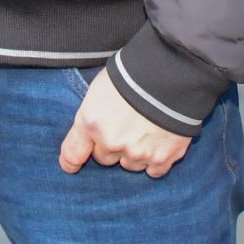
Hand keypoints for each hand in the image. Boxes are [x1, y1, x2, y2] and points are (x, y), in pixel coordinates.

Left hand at [58, 68, 191, 177]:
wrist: (172, 74)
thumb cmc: (133, 72)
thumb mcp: (101, 86)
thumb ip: (94, 113)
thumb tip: (93, 127)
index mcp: (91, 122)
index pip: (72, 154)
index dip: (71, 162)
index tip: (71, 165)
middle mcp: (112, 142)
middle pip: (104, 158)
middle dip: (111, 146)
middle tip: (124, 126)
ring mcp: (137, 153)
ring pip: (129, 165)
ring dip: (134, 152)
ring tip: (145, 130)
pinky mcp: (162, 158)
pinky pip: (153, 171)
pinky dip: (155, 160)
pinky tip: (159, 143)